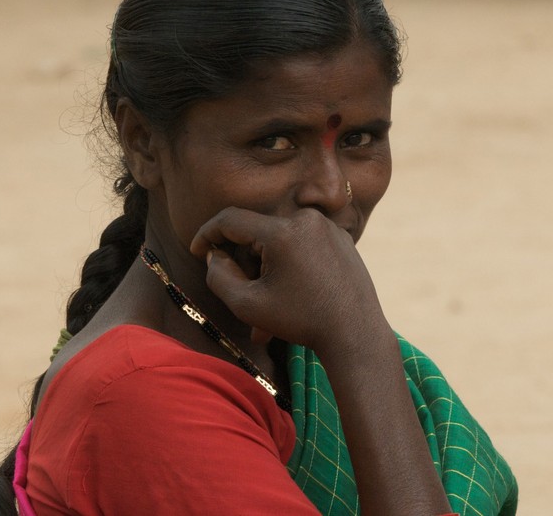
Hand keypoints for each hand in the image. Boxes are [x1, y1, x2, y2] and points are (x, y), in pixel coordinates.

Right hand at [190, 206, 386, 353]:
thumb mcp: (247, 305)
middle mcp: (306, 219)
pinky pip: (303, 243)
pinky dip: (290, 262)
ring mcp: (327, 226)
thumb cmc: (301, 322)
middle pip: (257, 231)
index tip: (197, 251)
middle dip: (244, 260)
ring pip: (280, 239)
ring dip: (267, 264)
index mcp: (282, 231)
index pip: (230, 220)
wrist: (356, 334)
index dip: (207, 234)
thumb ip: (219, 276)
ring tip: (270, 301)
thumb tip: (214, 255)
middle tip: (242, 290)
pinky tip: (292, 291)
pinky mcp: (341, 237)